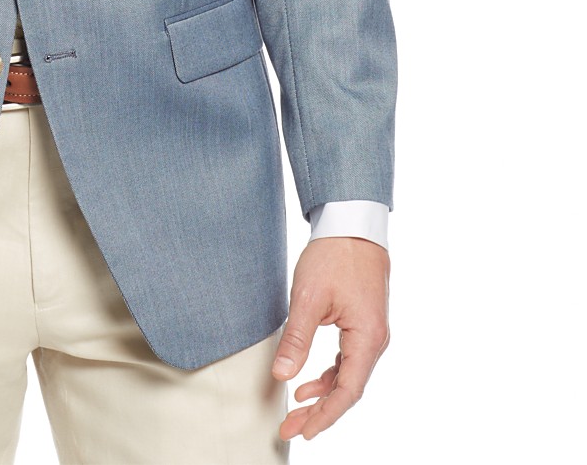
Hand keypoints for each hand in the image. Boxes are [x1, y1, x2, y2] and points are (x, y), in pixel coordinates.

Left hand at [272, 236, 389, 440]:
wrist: (352, 225)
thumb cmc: (334, 256)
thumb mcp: (308, 298)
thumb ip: (296, 339)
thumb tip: (282, 375)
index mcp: (367, 338)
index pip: (348, 391)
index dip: (325, 416)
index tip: (302, 431)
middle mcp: (375, 341)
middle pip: (349, 389)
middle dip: (320, 412)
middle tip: (291, 429)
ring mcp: (371, 333)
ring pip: (348, 377)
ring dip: (323, 395)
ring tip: (296, 410)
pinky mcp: (362, 324)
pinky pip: (348, 361)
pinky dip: (329, 375)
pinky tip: (307, 382)